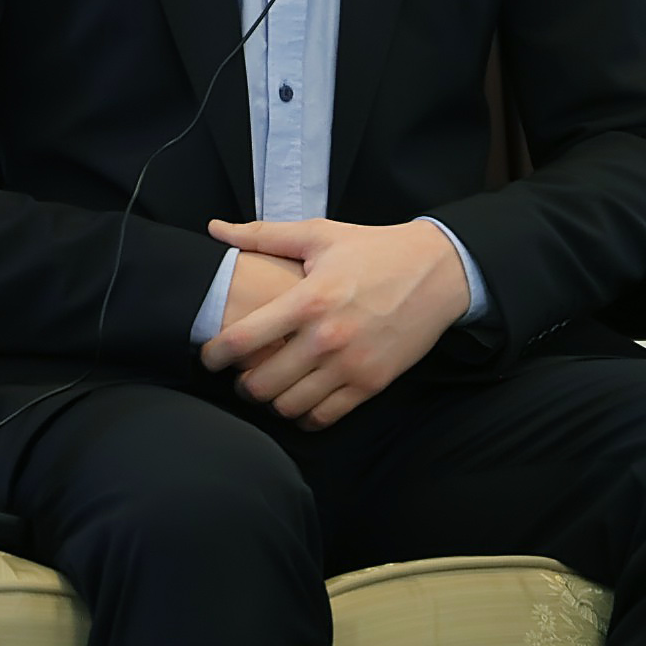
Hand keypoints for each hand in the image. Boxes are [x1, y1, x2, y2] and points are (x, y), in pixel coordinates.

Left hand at [198, 217, 471, 429]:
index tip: (208, 356)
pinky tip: (300, 398)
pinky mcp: (371, 384)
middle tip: (241, 374)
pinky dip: (304, 415)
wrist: (437, 271)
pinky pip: (324, 417)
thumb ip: (264, 235)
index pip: (245, 338)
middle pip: (262, 384)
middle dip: (242, 383)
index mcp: (309, 299)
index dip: (216, 354)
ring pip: (289, 406)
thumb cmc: (374, 250)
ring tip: (270, 386)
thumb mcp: (320, 235)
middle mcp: (327, 338)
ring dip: (272, 401)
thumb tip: (216, 229)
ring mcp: (351, 365)